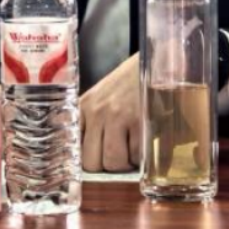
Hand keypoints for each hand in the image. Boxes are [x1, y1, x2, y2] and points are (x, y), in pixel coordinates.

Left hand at [80, 53, 140, 172]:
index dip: (86, 161)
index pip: (73, 147)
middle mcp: (96, 111)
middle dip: (106, 166)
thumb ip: (91, 122)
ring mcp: (116, 116)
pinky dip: (141, 156)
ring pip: (112, 162)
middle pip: (91, 162)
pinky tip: (143, 140)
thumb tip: (89, 158)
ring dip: (125, 163)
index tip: (96, 162)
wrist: (154, 61)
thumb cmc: (129, 82)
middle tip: (118, 157)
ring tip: (131, 150)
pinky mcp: (138, 120)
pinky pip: (135, 155)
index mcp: (84, 106)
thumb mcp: (102, 97)